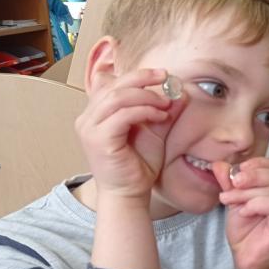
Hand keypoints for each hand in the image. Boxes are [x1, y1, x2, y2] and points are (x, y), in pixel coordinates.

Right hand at [75, 68, 185, 201]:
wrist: (129, 193)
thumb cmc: (138, 165)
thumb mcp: (155, 132)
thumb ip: (163, 111)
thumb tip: (180, 92)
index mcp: (97, 113)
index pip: (113, 83)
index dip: (138, 74)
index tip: (163, 74)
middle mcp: (88, 118)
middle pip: (114, 85)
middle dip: (143, 78)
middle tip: (167, 78)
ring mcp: (90, 128)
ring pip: (118, 97)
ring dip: (146, 96)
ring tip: (166, 104)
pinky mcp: (98, 139)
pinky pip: (123, 115)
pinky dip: (145, 111)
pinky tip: (160, 116)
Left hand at [213, 158, 268, 268]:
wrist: (247, 259)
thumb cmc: (246, 232)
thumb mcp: (235, 200)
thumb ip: (230, 182)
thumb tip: (219, 164)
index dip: (255, 164)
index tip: (236, 173)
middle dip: (250, 177)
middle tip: (231, 185)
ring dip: (247, 193)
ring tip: (231, 201)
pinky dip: (255, 204)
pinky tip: (244, 212)